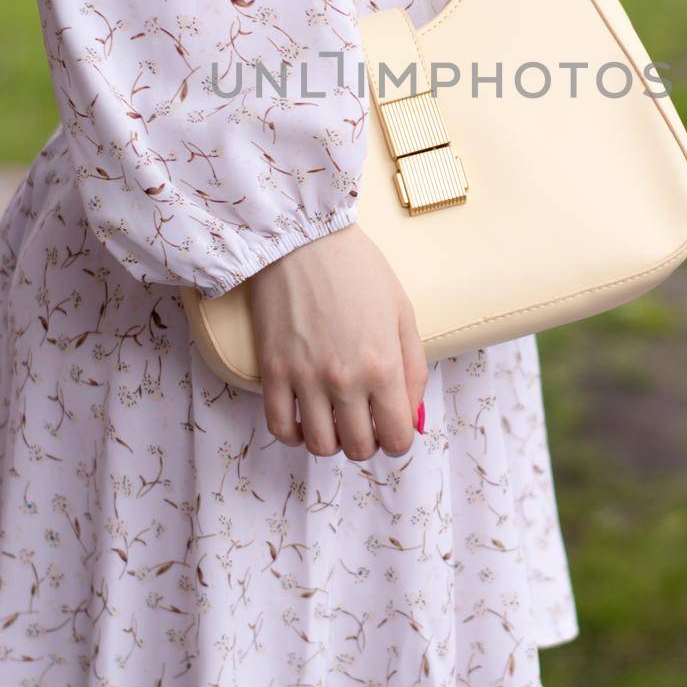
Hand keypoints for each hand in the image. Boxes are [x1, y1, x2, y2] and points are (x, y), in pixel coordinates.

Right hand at [247, 223, 427, 461]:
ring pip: (320, 446)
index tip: (391, 428)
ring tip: (333, 417)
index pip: (397, 438)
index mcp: (383, 366)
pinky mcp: (272, 371)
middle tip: (364, 420)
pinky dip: (294, 433)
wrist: (304, 238)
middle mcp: (345, 380)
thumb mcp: (403, 313)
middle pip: (358, 448)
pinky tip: (303, 417)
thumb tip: (412, 417)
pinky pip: (279, 428)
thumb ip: (414, 369)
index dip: (397, 441)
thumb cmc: (360, 270)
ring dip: (331, 440)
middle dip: (367, 442)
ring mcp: (305, 378)